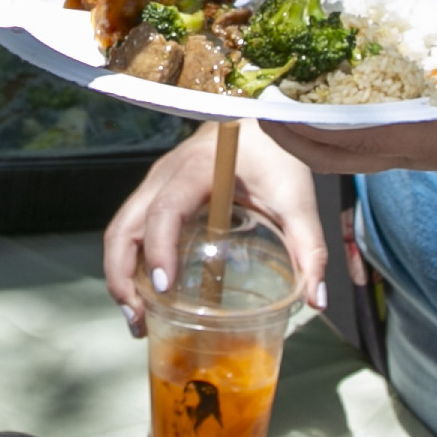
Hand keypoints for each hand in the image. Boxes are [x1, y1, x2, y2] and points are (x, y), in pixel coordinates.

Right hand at [104, 123, 325, 324]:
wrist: (258, 117)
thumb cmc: (275, 154)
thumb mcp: (297, 199)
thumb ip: (309, 248)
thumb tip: (316, 300)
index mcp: (196, 171)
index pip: (165, 211)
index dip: (159, 250)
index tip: (164, 288)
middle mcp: (165, 176)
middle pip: (123, 228)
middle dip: (122, 277)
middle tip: (138, 319)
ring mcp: (155, 184)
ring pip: (120, 231)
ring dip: (120, 275)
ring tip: (137, 316)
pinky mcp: (156, 193)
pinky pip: (131, 230)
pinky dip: (130, 263)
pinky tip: (148, 294)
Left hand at [274, 14, 436, 186]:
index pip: (360, 140)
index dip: (309, 125)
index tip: (268, 102)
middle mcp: (423, 145)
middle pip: (336, 151)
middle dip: (287, 127)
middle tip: (246, 88)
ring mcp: (423, 139)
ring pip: (347, 140)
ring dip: (305, 115)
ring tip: (271, 74)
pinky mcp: (430, 126)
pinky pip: (370, 121)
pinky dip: (338, 101)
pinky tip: (324, 66)